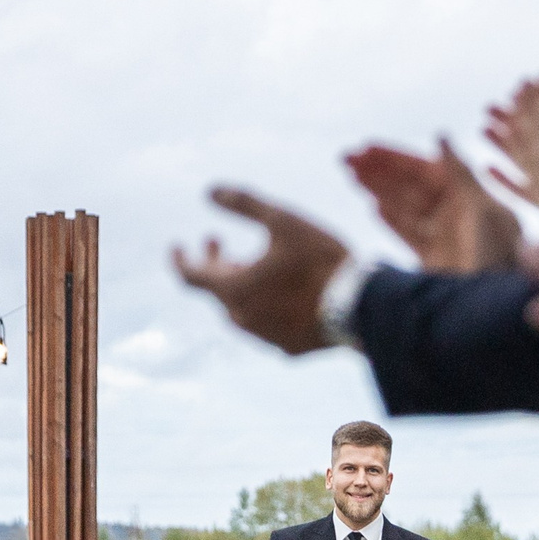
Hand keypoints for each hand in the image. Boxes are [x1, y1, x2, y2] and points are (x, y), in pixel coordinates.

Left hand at [173, 185, 348, 354]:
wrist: (361, 309)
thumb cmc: (320, 261)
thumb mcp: (283, 221)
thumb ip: (244, 204)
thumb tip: (209, 191)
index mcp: (234, 289)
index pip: (189, 276)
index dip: (179, 258)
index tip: (176, 245)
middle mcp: (242, 319)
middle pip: (216, 291)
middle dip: (214, 263)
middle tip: (218, 241)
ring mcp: (265, 338)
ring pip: (241, 309)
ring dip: (240, 285)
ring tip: (254, 265)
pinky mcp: (288, 349)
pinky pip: (268, 325)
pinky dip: (265, 305)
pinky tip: (284, 294)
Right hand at [346, 139, 522, 272]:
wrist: (493, 308)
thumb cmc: (497, 257)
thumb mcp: (483, 209)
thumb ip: (460, 173)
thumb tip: (440, 136)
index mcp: (472, 198)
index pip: (427, 170)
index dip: (396, 158)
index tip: (367, 148)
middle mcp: (459, 215)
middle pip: (412, 186)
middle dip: (380, 171)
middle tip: (346, 158)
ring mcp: (446, 239)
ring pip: (407, 207)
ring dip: (379, 189)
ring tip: (351, 175)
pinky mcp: (436, 262)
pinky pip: (410, 235)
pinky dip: (393, 221)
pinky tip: (374, 206)